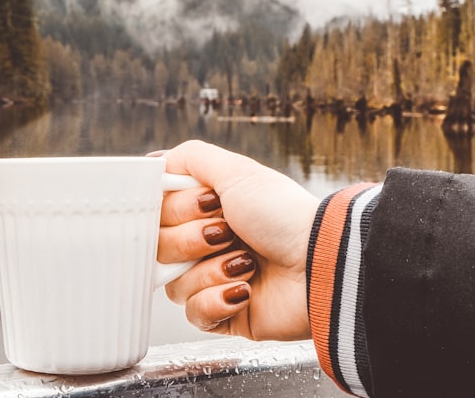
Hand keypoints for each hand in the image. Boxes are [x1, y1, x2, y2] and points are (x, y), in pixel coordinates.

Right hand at [156, 140, 318, 340]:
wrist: (320, 265)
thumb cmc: (283, 216)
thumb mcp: (237, 172)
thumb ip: (189, 158)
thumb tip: (154, 162)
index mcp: (204, 209)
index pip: (157, 213)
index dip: (175, 209)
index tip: (206, 202)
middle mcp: (205, 243)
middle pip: (159, 247)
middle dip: (194, 238)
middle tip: (228, 231)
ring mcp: (213, 279)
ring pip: (172, 284)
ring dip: (210, 269)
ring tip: (246, 263)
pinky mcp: (224, 315)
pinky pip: (193, 313)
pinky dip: (218, 300)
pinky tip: (246, 289)